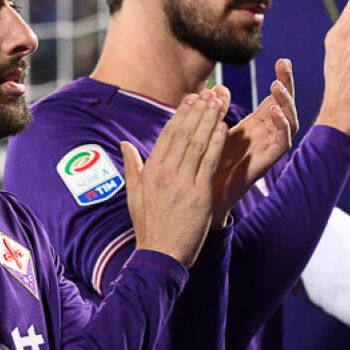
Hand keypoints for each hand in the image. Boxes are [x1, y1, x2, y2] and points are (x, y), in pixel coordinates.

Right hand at [121, 91, 227, 268]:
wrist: (160, 255)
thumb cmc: (149, 226)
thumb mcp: (133, 194)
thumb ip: (132, 166)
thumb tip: (124, 144)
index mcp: (151, 171)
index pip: (167, 134)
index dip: (181, 114)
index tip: (191, 98)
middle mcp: (165, 173)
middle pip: (184, 134)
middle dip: (197, 111)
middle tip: (209, 94)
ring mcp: (182, 183)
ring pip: (198, 144)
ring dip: (209, 121)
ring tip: (218, 103)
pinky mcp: (199, 195)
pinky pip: (210, 163)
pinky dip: (217, 144)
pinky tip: (224, 128)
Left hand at [212, 59, 297, 224]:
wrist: (203, 196)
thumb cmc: (207, 164)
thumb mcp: (210, 130)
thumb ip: (216, 110)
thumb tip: (217, 87)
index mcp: (255, 126)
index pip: (274, 99)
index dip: (281, 80)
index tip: (282, 59)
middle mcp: (266, 135)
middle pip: (286, 106)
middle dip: (288, 84)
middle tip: (285, 64)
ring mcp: (268, 148)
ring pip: (289, 122)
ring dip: (285, 103)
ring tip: (277, 86)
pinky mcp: (267, 162)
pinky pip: (283, 143)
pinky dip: (281, 127)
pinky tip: (274, 112)